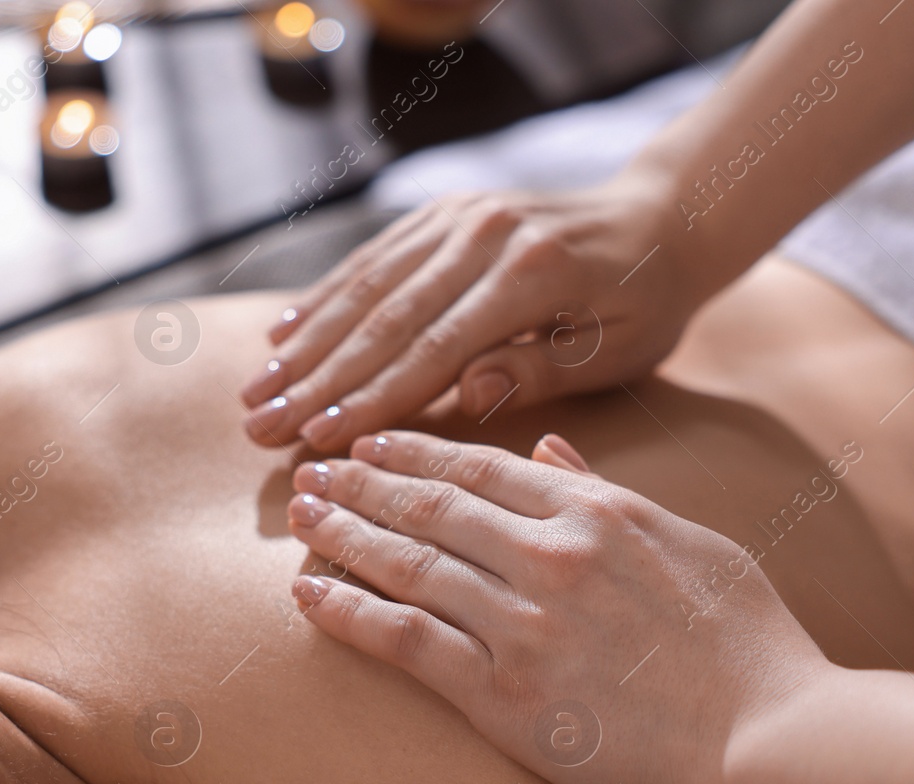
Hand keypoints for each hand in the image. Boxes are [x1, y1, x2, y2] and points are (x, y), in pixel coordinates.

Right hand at [241, 171, 695, 452]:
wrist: (659, 218)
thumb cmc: (643, 305)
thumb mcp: (615, 351)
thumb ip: (538, 370)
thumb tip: (464, 396)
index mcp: (530, 275)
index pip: (433, 348)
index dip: (369, 398)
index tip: (316, 441)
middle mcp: (484, 234)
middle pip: (383, 318)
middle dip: (314, 379)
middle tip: (258, 428)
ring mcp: (459, 216)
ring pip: (365, 285)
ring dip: (304, 343)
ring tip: (254, 394)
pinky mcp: (444, 212)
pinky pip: (374, 258)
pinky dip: (324, 297)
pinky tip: (283, 335)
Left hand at [283, 430, 828, 783]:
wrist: (769, 738)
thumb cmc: (748, 645)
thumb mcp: (693, 542)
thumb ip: (611, 492)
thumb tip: (549, 447)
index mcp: (598, 511)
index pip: (483, 467)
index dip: (417, 452)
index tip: (375, 443)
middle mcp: (549, 554)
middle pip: (431, 505)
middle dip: (363, 482)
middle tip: (314, 469)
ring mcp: (521, 622)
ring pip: (407, 563)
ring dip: (343, 534)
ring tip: (299, 516)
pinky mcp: (502, 694)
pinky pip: (405, 641)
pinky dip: (349, 613)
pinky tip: (308, 596)